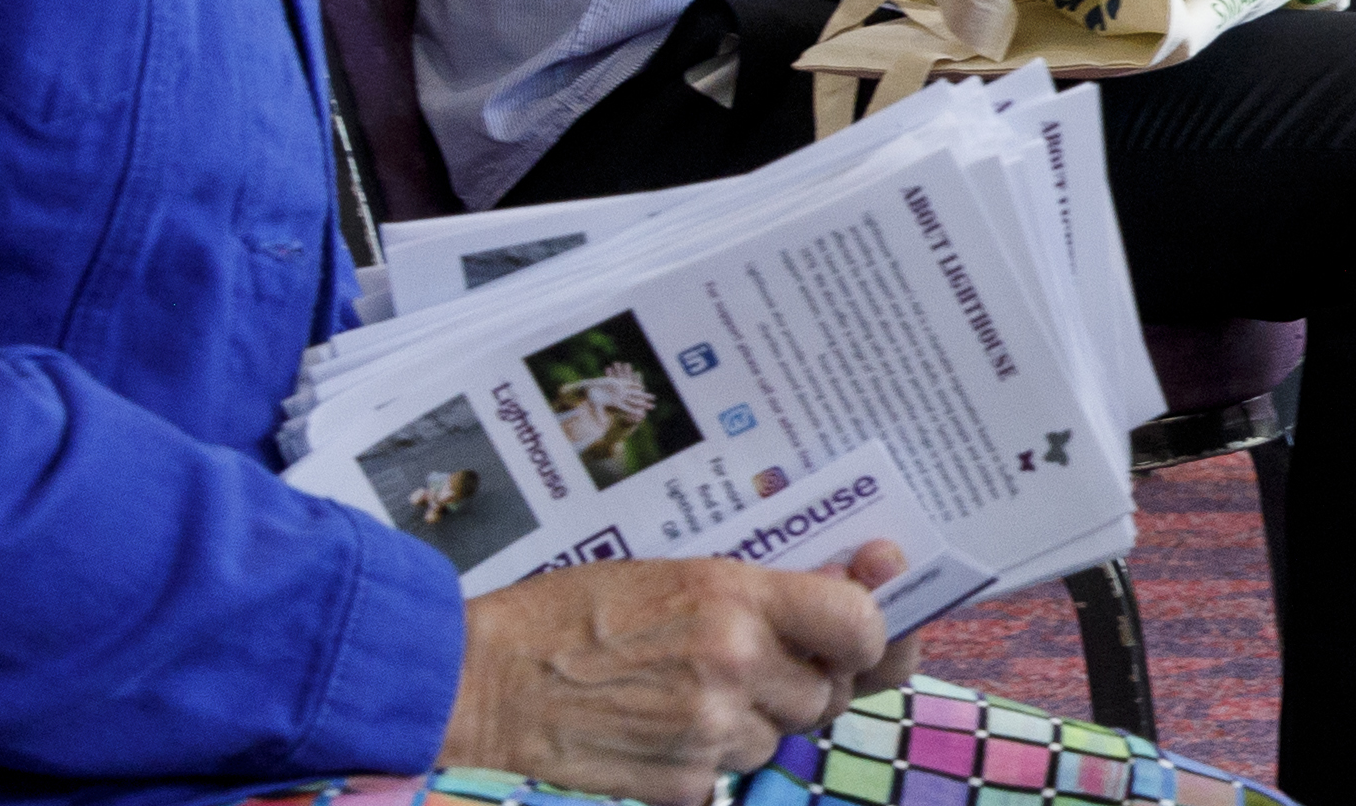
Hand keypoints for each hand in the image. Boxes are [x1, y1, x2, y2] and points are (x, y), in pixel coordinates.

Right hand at [448, 548, 894, 796]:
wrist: (485, 678)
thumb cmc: (575, 613)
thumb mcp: (678, 571)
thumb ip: (769, 591)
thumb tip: (869, 580)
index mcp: (736, 597)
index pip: (860, 625)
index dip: (869, 634)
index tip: (853, 633)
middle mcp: (733, 666)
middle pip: (827, 695)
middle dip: (804, 683)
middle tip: (752, 663)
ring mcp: (708, 732)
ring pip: (779, 740)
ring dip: (753, 722)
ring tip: (685, 691)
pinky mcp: (681, 786)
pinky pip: (728, 777)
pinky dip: (708, 761)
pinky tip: (657, 729)